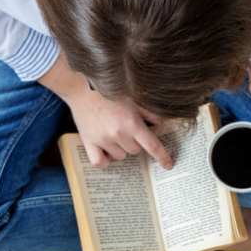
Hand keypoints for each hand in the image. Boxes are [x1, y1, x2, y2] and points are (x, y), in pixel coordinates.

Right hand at [37, 53, 171, 169]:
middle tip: (127, 129)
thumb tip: (160, 122)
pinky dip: (104, 160)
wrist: (82, 86)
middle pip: (135, 151)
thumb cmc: (109, 89)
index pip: (152, 146)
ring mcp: (103, 139)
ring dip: (120, 149)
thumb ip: (147, 111)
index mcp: (132, 123)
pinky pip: (99, 163)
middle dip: (135, 142)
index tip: (168, 165)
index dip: (162, 157)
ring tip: (114, 134)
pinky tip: (105, 152)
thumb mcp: (132, 98)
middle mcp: (119, 133)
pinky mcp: (88, 141)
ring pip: (120, 156)